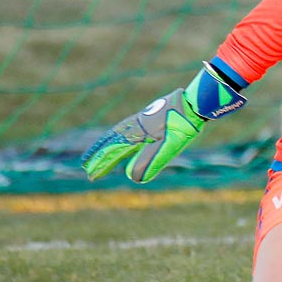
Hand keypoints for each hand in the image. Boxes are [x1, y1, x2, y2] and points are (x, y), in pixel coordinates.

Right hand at [82, 61, 245, 183]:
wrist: (195, 103)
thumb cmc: (182, 125)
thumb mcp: (167, 147)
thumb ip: (149, 160)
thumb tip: (133, 178)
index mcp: (136, 133)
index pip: (114, 151)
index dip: (103, 164)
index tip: (91, 175)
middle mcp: (135, 125)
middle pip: (112, 142)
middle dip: (99, 155)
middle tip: (86, 167)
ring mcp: (141, 119)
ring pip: (118, 132)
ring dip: (106, 143)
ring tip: (98, 151)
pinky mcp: (150, 116)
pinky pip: (128, 126)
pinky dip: (119, 134)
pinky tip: (123, 137)